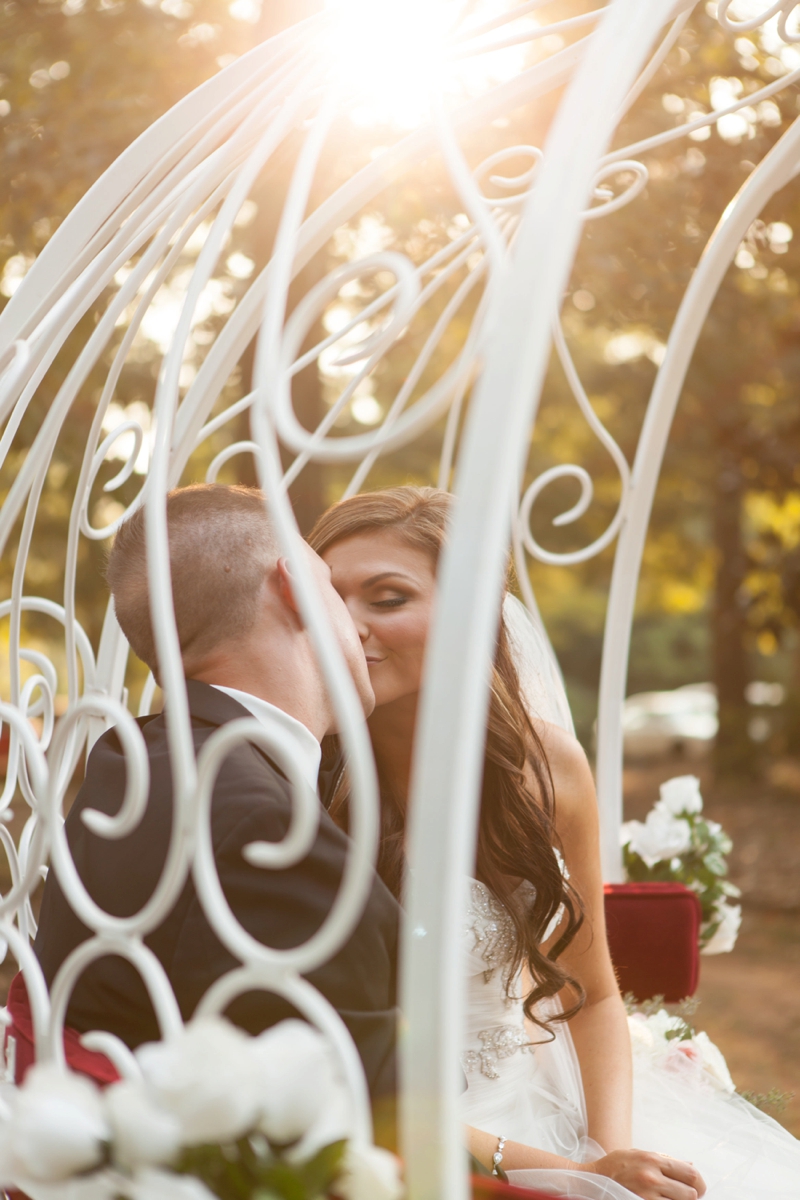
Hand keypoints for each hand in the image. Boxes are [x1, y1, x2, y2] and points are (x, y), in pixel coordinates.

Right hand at [579, 1149, 705, 1199]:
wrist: (591, 1181)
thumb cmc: (615, 1167)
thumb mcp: (638, 1154)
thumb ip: (665, 1159)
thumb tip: (690, 1165)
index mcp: (653, 1160)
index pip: (691, 1174)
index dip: (700, 1184)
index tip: (698, 1188)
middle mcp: (651, 1177)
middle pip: (690, 1194)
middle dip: (691, 1197)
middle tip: (683, 1196)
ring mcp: (646, 1196)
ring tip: (669, 1198)